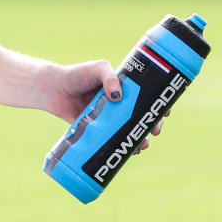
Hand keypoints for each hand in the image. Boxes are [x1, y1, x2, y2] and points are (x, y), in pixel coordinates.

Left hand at [50, 60, 165, 153]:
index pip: (147, 96)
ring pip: (131, 130)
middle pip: (143, 116)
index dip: (160, 104)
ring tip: (142, 145)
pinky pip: (115, 141)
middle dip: (153, 125)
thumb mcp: (97, 69)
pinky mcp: (99, 130)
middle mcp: (120, 104)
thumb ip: (108, 77)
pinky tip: (129, 152)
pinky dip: (124, 147)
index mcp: (124, 88)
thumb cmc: (77, 75)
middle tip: (155, 130)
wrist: (53, 90)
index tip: (167, 112)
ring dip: (141, 139)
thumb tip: (118, 96)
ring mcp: (110, 118)